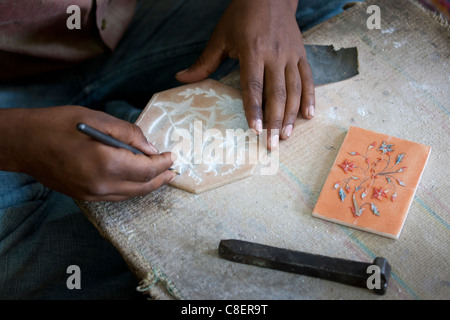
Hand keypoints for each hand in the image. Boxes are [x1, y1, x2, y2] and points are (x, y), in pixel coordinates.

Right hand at [2, 106, 175, 200]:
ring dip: (147, 185)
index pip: (146, 169)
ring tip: (160, 176)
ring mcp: (92, 194)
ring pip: (130, 194)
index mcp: (106, 163)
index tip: (172, 156)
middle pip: (142, 186)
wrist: (23, 143)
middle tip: (173, 171)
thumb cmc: (58, 125)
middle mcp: (101, 184)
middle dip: (160, 178)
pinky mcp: (84, 197)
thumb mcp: (97, 119)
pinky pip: (116, 196)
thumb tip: (150, 148)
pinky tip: (136, 180)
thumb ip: (129, 134)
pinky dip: (131, 188)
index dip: (163, 163)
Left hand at [176, 0, 314, 149]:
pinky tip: (309, 115)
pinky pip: (308, 78)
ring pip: (294, 90)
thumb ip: (204, 62)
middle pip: (276, 94)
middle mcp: (274, 55)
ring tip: (287, 136)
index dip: (254, 109)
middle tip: (272, 144)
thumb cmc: (241, 15)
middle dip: (274, 122)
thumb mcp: (221, 36)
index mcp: (253, 51)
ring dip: (291, 115)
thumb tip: (180, 78)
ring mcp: (290, 55)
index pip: (253, 86)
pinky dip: (309, 97)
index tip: (255, 130)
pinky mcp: (301, 54)